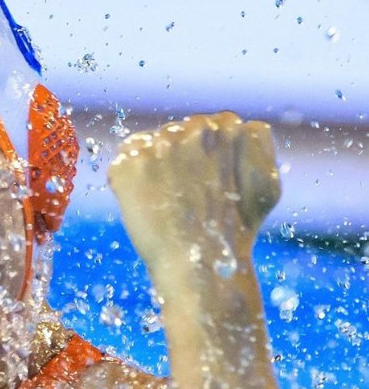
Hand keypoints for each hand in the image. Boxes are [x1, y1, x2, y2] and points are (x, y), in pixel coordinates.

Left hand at [108, 112, 279, 283]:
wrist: (202, 262)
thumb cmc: (237, 232)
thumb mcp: (267, 184)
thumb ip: (255, 148)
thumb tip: (243, 129)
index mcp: (229, 127)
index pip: (202, 128)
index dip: (197, 160)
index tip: (199, 183)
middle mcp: (193, 128)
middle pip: (172, 136)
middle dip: (172, 162)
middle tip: (181, 199)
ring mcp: (159, 144)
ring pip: (145, 148)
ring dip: (149, 172)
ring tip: (165, 205)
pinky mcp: (129, 162)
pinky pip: (121, 166)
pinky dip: (126, 186)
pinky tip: (144, 206)